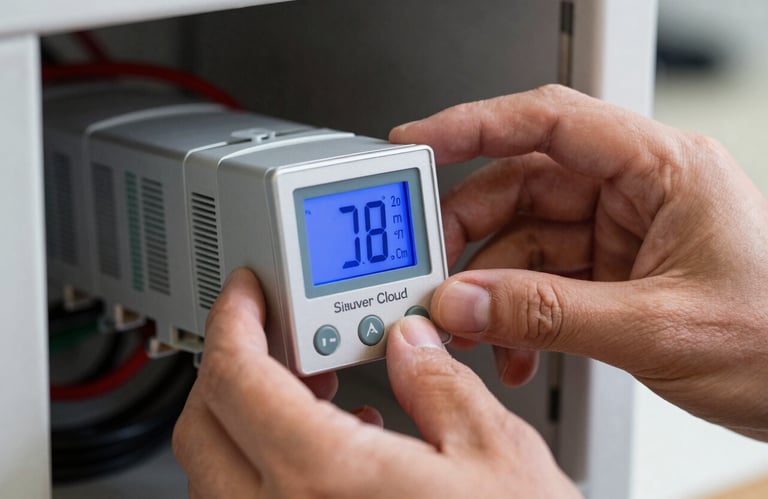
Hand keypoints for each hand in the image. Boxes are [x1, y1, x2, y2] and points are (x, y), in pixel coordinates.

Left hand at [172, 268, 578, 497]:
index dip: (234, 320)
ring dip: (244, 422)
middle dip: (229, 368)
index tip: (247, 295)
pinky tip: (326, 455)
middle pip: (202, 429)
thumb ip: (440, 385)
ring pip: (213, 477)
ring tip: (308, 392)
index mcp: (325, 479)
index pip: (235, 379)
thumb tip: (411, 345)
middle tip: (275, 337)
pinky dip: (264, 471)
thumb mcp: (496, 455)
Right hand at [390, 84, 767, 439]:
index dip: (474, 126)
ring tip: (466, 326)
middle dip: (468, 233)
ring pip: (525, 240)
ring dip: (488, 287)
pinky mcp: (613, 275)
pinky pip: (544, 282)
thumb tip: (466, 301)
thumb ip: (551, 315)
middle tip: (431, 272)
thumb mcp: (658, 328)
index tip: (417, 144)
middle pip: (523, 186)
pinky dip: (516, 315)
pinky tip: (509, 348)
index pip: (551, 122)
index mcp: (662, 170)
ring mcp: (622, 234)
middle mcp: (637, 192)